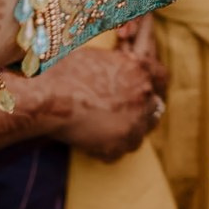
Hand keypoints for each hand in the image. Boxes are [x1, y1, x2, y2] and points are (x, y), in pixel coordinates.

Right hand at [35, 23, 169, 161]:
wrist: (47, 98)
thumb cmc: (63, 72)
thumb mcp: (97, 57)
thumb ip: (118, 63)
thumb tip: (121, 65)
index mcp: (139, 69)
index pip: (161, 77)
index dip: (153, 85)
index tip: (147, 92)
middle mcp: (143, 94)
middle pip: (154, 107)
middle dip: (140, 111)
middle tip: (123, 115)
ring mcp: (134, 122)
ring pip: (140, 133)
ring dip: (127, 133)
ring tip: (106, 132)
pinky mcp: (118, 144)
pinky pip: (120, 152)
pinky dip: (109, 150)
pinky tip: (92, 144)